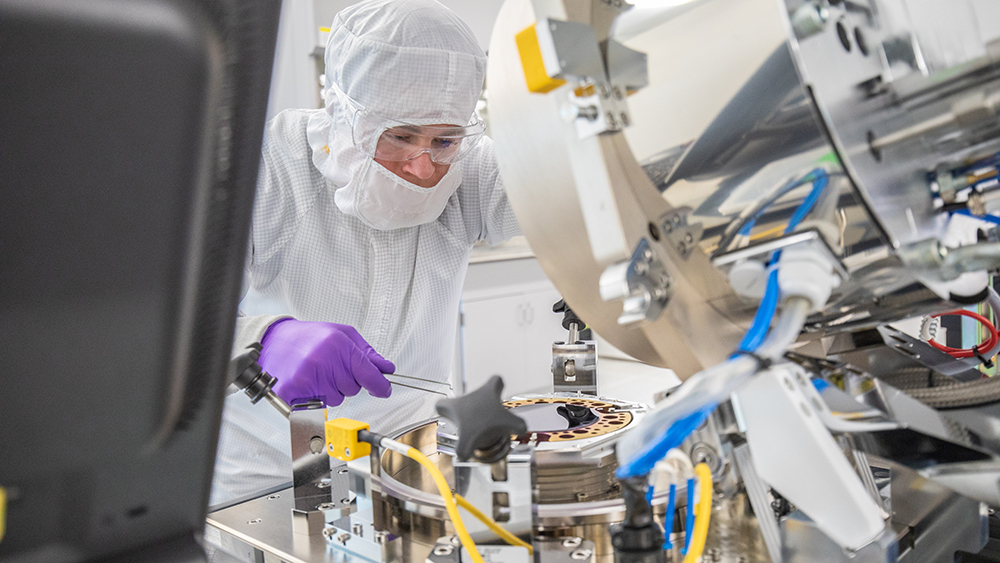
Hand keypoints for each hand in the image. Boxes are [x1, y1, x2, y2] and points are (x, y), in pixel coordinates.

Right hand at [258, 319, 394, 405]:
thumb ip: (367, 353)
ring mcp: (308, 378)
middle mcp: (323, 361)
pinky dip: (317, 397)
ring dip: (332, 390)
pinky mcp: (294, 392)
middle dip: (347, 381)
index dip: (380, 385)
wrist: (275, 340)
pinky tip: (309, 382)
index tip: (383, 389)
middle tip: (332, 367)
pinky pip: (319, 405)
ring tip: (318, 373)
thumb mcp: (343, 334)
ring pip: (337, 399)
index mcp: (338, 344)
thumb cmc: (309, 336)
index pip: (368, 373)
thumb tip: (386, 368)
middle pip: (353, 389)